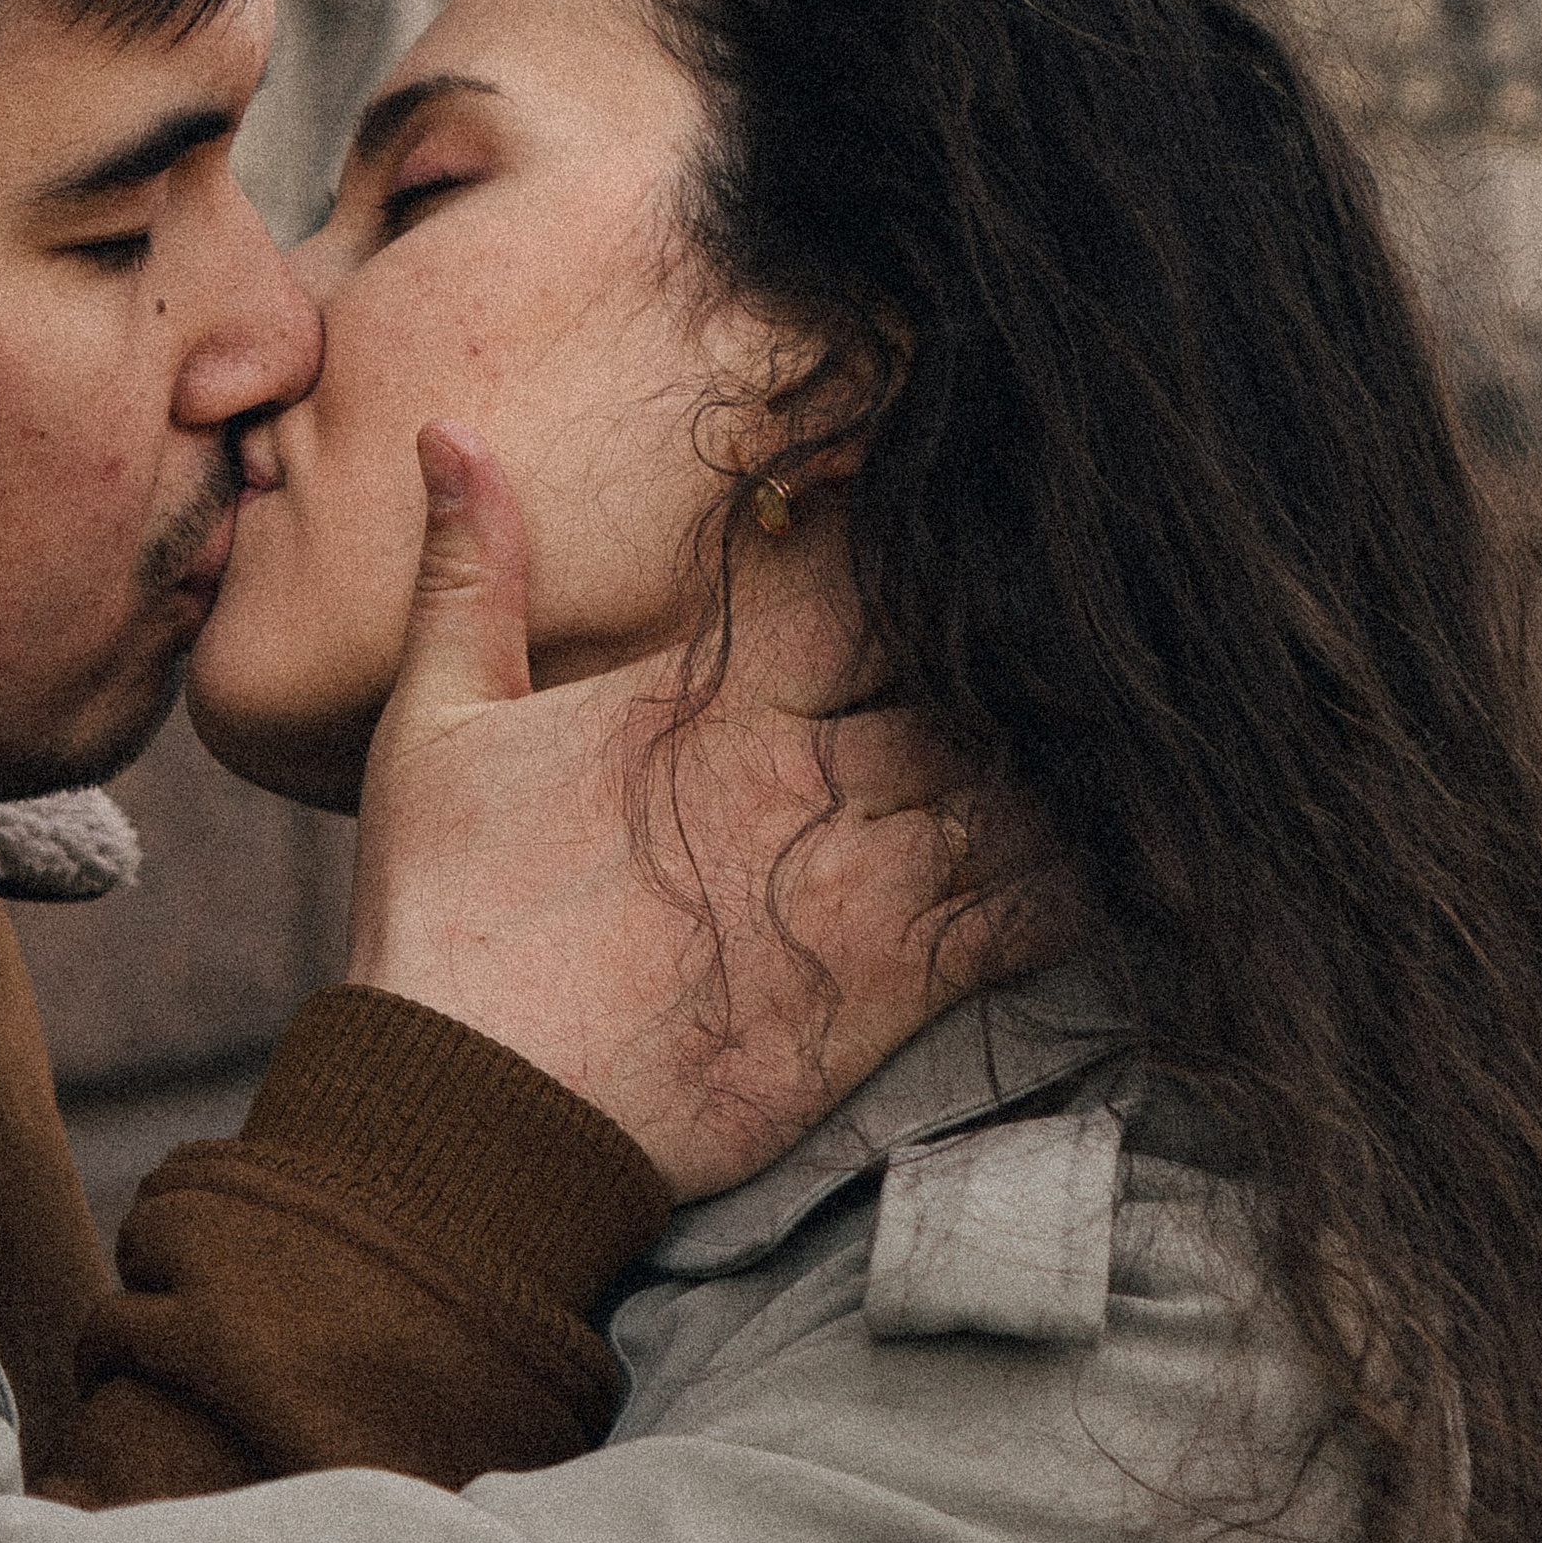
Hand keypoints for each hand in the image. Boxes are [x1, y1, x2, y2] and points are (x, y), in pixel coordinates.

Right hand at [347, 427, 1064, 1200]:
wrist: (470, 1110)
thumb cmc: (442, 915)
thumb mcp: (434, 726)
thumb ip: (468, 574)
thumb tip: (446, 432)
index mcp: (710, 699)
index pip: (855, 571)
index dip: (905, 533)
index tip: (932, 515)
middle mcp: (801, 779)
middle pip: (962, 673)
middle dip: (1000, 650)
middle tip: (1042, 629)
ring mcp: (857, 888)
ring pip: (1017, 784)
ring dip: (1050, 756)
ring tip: (1083, 732)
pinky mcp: (891, 993)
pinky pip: (1033, 914)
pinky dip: (1082, 875)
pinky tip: (1107, 852)